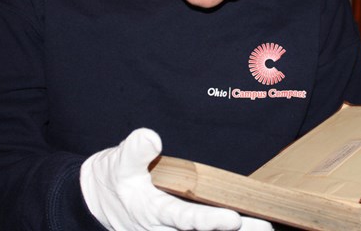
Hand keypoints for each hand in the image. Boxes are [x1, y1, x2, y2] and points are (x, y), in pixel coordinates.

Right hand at [80, 128, 272, 230]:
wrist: (96, 199)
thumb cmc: (113, 178)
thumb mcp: (119, 161)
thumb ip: (135, 150)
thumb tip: (151, 138)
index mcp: (151, 211)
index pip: (183, 218)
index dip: (208, 221)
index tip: (233, 219)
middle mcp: (161, 229)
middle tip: (264, 226)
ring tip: (263, 227)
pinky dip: (218, 230)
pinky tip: (246, 226)